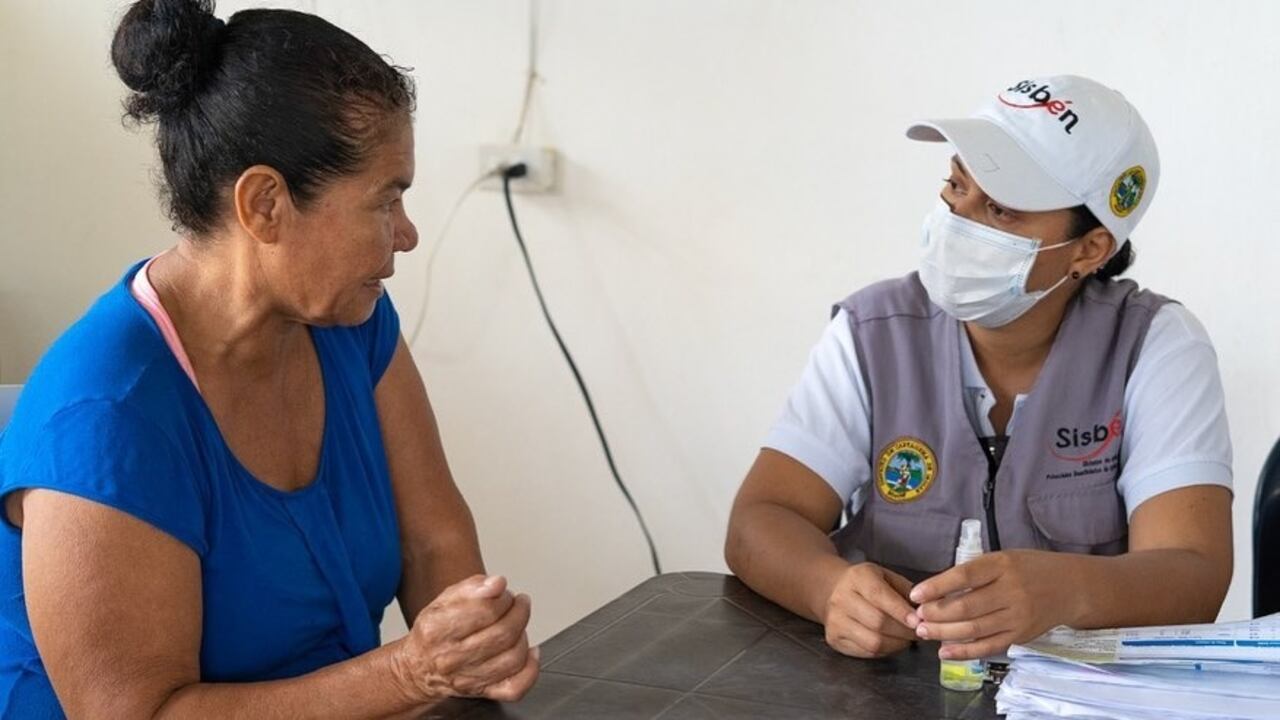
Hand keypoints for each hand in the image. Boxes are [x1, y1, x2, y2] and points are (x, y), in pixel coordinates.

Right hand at [393, 575, 539, 703]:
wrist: (419, 669)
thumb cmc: (434, 632)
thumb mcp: (444, 600)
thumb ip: (472, 587)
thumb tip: (497, 583)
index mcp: (437, 630)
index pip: (485, 610)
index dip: (502, 597)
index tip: (503, 592)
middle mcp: (451, 658)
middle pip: (503, 633)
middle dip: (518, 611)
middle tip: (516, 603)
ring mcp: (468, 678)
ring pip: (513, 658)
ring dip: (523, 634)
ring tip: (517, 623)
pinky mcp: (482, 692)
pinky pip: (515, 687)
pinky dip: (530, 668)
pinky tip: (529, 652)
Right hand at [820, 562, 919, 657]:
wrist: (833, 590)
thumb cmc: (868, 584)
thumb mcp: (886, 577)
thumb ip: (906, 591)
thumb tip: (925, 610)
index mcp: (857, 577)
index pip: (879, 595)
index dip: (900, 611)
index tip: (918, 621)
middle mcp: (841, 598)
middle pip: (877, 621)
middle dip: (903, 631)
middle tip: (920, 633)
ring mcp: (835, 620)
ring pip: (873, 641)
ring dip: (897, 644)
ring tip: (908, 640)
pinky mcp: (834, 638)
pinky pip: (867, 652)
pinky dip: (886, 651)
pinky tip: (893, 643)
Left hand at [910, 550, 1080, 660]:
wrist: (1071, 587)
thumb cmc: (1029, 568)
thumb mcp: (1003, 559)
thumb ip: (974, 572)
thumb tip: (936, 590)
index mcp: (1003, 566)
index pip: (965, 576)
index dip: (937, 586)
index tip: (916, 595)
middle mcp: (1011, 591)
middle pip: (967, 606)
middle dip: (936, 614)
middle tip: (917, 617)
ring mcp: (1018, 616)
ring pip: (974, 629)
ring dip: (944, 633)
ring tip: (924, 632)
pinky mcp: (1021, 636)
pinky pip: (989, 646)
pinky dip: (964, 652)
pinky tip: (944, 652)